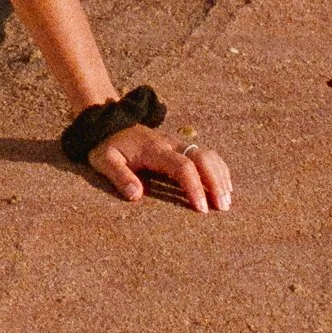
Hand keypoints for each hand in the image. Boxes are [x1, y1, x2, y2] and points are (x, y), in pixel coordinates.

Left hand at [89, 124, 232, 212]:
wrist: (108, 123)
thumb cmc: (106, 146)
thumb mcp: (105, 160)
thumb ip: (119, 176)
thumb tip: (136, 196)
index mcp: (155, 150)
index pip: (183, 166)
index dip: (194, 187)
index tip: (201, 209)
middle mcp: (171, 144)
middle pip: (203, 158)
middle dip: (215, 182)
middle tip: (222, 206)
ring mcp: (177, 143)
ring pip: (208, 154)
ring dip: (220, 176)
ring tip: (226, 201)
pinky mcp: (180, 146)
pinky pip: (206, 154)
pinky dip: (218, 169)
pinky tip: (224, 186)